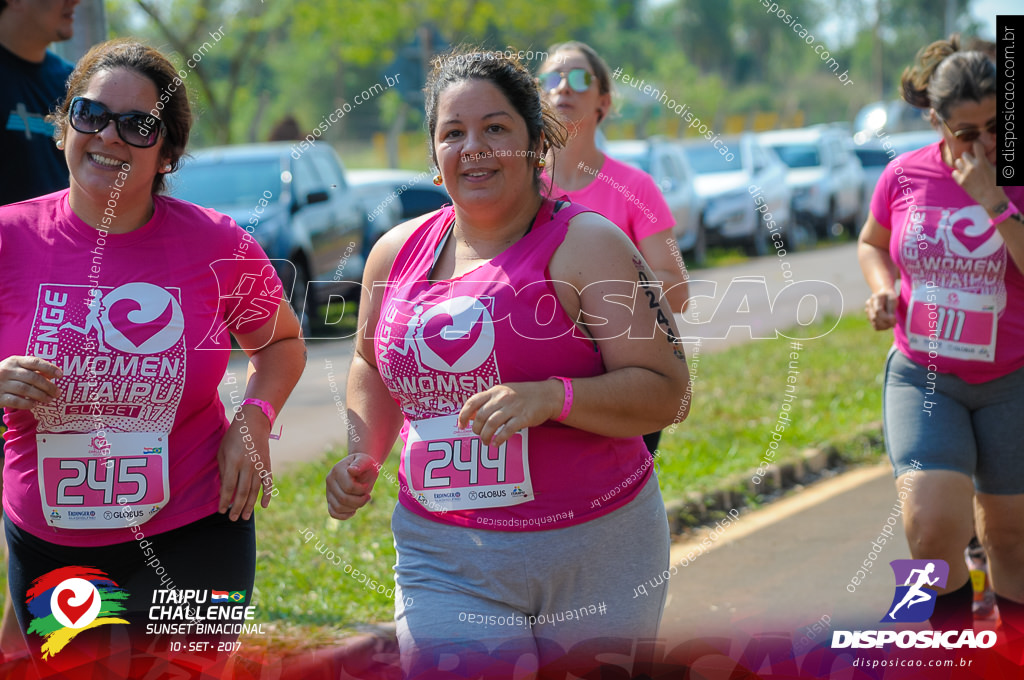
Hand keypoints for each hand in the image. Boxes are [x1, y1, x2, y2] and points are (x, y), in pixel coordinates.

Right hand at [0, 356, 61, 409]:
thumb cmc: (5, 376)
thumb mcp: (16, 368)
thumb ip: (33, 370)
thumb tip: (54, 374)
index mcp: (14, 360)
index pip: (35, 362)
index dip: (49, 368)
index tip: (61, 375)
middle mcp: (7, 370)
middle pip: (33, 378)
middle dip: (48, 386)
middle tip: (58, 393)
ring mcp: (1, 384)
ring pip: (26, 390)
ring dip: (41, 396)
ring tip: (49, 400)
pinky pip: (16, 401)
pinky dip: (27, 403)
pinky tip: (34, 404)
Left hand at [217, 405, 273, 520]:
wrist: (254, 423)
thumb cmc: (234, 436)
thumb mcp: (222, 451)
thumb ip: (223, 470)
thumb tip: (225, 489)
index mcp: (233, 461)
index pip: (228, 486)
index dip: (224, 500)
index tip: (221, 511)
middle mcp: (247, 465)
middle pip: (242, 492)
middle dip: (236, 507)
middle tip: (233, 519)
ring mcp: (259, 466)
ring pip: (255, 490)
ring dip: (250, 505)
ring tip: (245, 517)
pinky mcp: (267, 465)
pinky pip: (268, 483)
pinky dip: (267, 495)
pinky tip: (264, 505)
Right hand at [326, 452, 379, 519]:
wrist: (361, 469)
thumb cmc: (365, 465)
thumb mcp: (367, 461)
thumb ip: (360, 464)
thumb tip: (351, 470)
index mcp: (337, 469)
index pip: (349, 487)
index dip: (361, 490)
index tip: (367, 486)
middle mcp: (330, 480)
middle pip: (344, 499)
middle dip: (359, 501)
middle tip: (367, 496)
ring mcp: (329, 491)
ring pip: (338, 508)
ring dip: (354, 507)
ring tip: (361, 500)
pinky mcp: (330, 500)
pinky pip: (333, 513)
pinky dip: (344, 515)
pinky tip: (354, 510)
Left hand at [458, 381, 561, 446]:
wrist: (547, 395)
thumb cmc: (524, 394)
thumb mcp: (504, 391)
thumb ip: (490, 400)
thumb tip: (474, 414)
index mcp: (495, 391)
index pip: (473, 402)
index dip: (464, 415)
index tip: (461, 425)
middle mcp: (502, 398)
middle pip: (481, 416)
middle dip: (476, 429)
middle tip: (478, 435)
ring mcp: (513, 408)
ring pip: (491, 424)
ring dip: (485, 436)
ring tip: (485, 442)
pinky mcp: (523, 418)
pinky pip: (507, 431)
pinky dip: (499, 439)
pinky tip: (496, 443)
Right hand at [865, 289, 897, 330]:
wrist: (883, 293)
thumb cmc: (890, 297)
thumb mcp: (893, 300)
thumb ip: (892, 311)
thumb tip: (891, 323)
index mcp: (875, 297)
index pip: (878, 311)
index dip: (886, 318)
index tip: (895, 321)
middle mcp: (869, 304)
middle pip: (875, 318)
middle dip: (886, 323)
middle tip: (894, 323)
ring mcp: (867, 310)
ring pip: (874, 323)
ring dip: (885, 326)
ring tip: (892, 323)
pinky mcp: (868, 316)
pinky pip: (875, 326)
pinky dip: (882, 327)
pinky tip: (887, 324)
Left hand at [952, 141, 1004, 209]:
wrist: (991, 198)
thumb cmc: (995, 183)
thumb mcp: (994, 168)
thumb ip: (986, 160)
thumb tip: (981, 153)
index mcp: (983, 162)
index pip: (976, 145)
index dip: (976, 145)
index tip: (977, 147)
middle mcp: (973, 167)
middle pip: (964, 154)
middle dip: (968, 157)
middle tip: (971, 161)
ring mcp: (965, 174)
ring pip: (958, 162)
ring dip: (962, 164)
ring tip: (967, 169)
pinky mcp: (960, 182)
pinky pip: (954, 172)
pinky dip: (958, 173)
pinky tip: (963, 176)